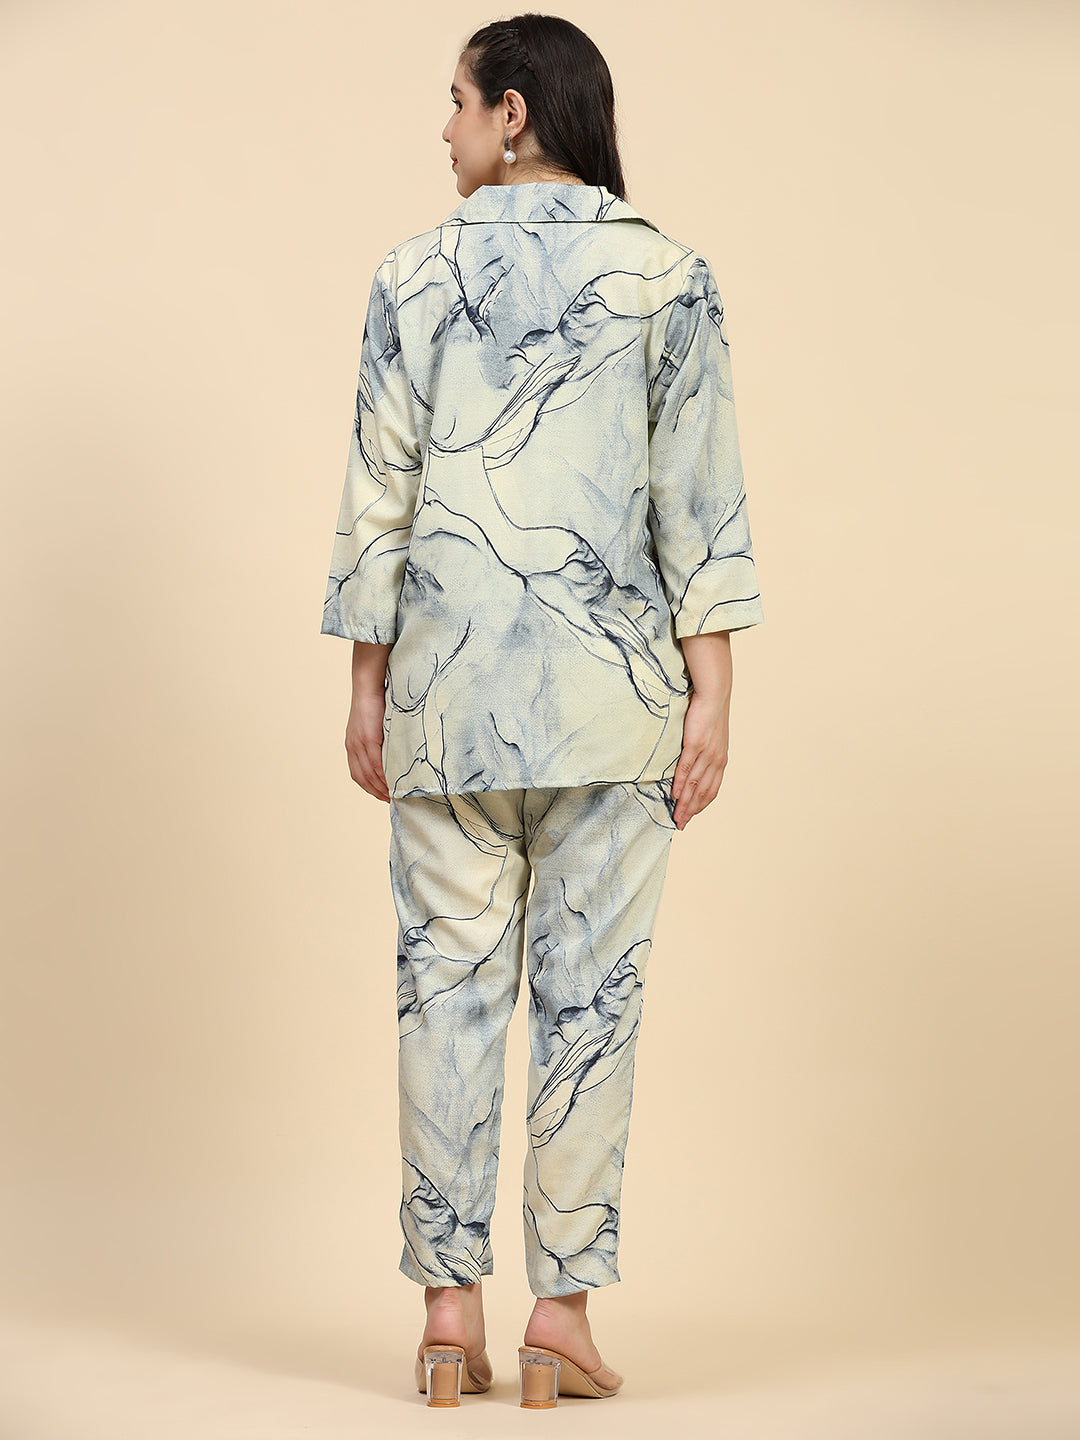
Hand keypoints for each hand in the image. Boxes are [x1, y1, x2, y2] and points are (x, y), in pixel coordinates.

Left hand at [345, 686, 389, 801]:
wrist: (368, 682)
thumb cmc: (375, 700)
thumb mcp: (374, 724)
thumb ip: (379, 739)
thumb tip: (393, 751)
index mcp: (352, 744)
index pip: (358, 774)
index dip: (369, 788)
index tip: (383, 795)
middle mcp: (352, 746)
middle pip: (362, 778)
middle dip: (376, 792)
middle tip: (392, 801)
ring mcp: (359, 742)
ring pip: (369, 773)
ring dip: (382, 787)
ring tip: (395, 795)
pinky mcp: (368, 737)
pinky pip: (376, 762)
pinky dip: (383, 775)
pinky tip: (392, 782)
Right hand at [671, 687, 728, 829]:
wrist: (714, 693)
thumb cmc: (709, 713)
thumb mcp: (711, 737)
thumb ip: (704, 753)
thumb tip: (692, 765)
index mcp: (720, 760)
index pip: (712, 790)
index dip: (701, 806)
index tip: (690, 817)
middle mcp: (716, 760)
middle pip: (702, 792)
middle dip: (691, 810)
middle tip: (680, 825)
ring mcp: (706, 753)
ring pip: (694, 784)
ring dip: (685, 803)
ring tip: (676, 816)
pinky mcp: (695, 744)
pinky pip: (686, 768)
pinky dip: (680, 783)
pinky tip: (675, 794)